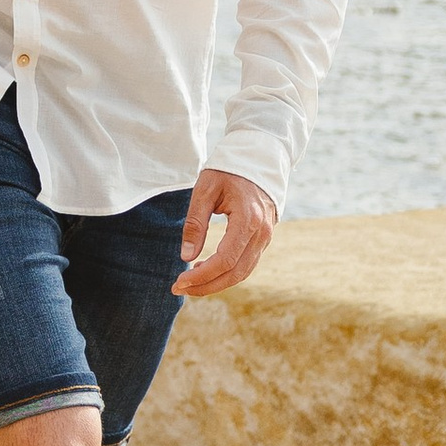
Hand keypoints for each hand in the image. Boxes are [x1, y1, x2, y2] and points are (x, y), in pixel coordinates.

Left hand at [175, 166, 276, 297]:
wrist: (258, 157)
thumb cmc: (228, 170)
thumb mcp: (205, 189)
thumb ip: (195, 223)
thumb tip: (186, 257)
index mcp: (248, 220)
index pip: (224, 260)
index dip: (201, 276)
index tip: (179, 281)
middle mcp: (261, 233)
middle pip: (235, 273)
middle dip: (206, 285)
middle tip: (179, 288)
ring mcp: (266, 237)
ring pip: (242, 272)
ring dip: (216, 282)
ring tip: (189, 282)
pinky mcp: (263, 238)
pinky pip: (246, 264)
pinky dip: (226, 273)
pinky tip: (205, 269)